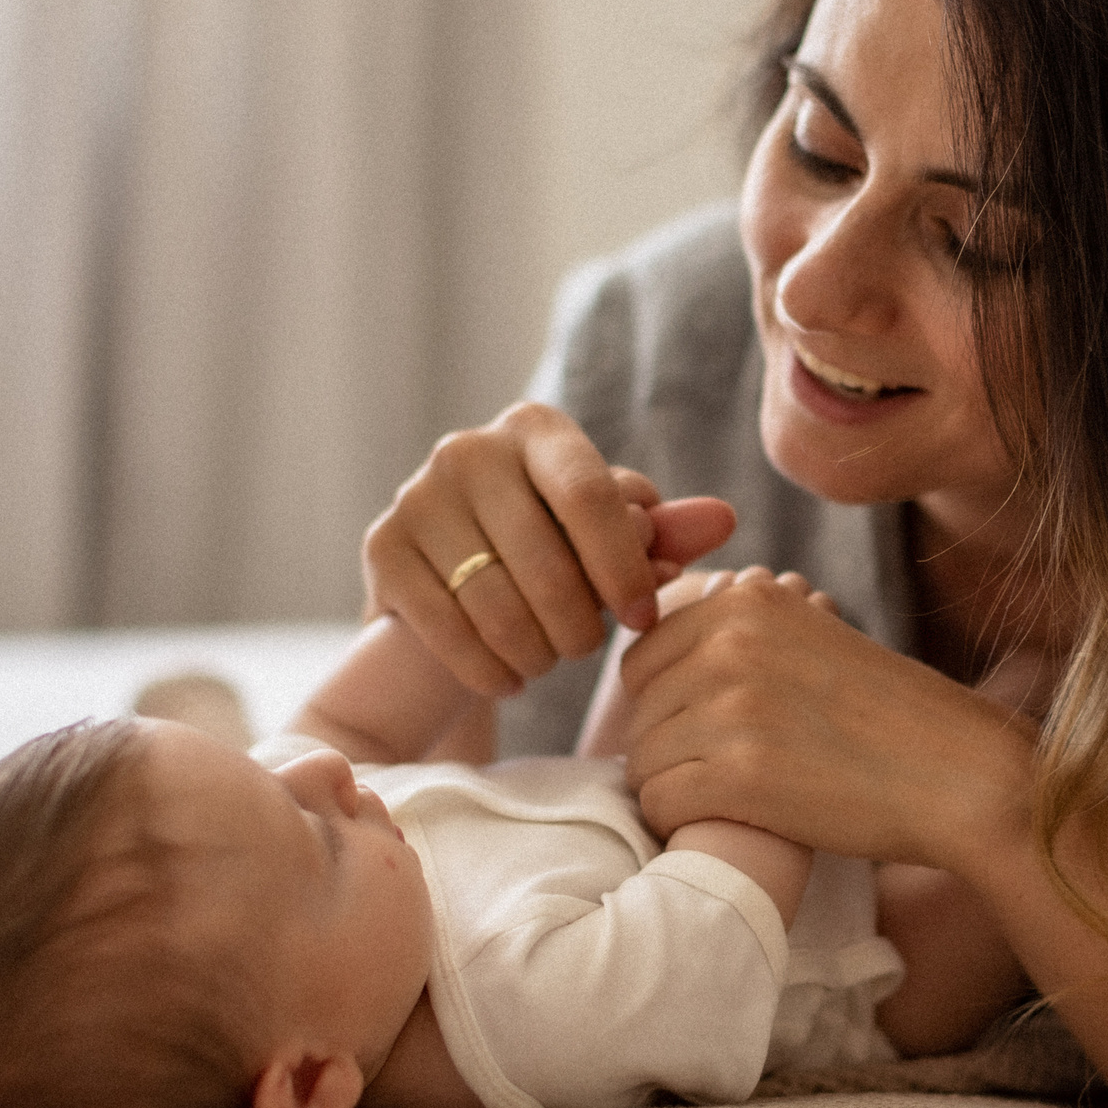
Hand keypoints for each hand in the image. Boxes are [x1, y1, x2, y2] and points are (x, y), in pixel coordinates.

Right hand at [362, 401, 736, 696]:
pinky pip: (447, 627)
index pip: (592, 496)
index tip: (641, 619)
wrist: (451, 581)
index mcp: (538, 429)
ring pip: (495, 601)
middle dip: (576, 624)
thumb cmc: (554, 550)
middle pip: (544, 558)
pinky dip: (487, 668)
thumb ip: (663, 533)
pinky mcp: (383, 546)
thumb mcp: (610, 539)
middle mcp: (470, 448)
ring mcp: (418, 495)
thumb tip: (724, 519)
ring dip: (534, 651)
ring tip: (547, 661)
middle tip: (586, 651)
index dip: (623, 567)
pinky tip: (507, 678)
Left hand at [618, 567, 1037, 873]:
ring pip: (643, 760)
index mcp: (747, 601)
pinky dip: (681, 821)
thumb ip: (738, 634)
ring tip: (730, 799)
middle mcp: (732, 643)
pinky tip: (730, 820)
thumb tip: (645, 643)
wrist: (959, 776)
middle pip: (640, 711)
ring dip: (675, 787)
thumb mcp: (810, 639)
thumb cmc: (887, 718)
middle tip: (722, 774)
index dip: (666, 703)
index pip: (643, 656)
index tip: (707, 732)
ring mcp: (733, 710)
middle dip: (669, 747)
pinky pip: (659, 802)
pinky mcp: (739, 777)